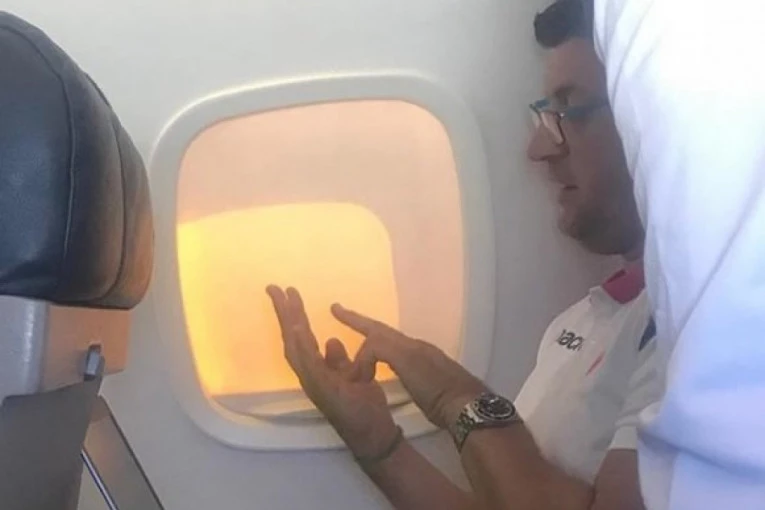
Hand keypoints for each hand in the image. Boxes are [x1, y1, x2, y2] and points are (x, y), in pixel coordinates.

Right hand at [266, 286, 398, 457]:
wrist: (373, 433)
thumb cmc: (363, 407)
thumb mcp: (353, 377)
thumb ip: (339, 360)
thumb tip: (331, 341)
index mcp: (316, 369)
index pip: (300, 337)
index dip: (292, 315)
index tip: (287, 292)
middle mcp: (309, 375)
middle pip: (292, 339)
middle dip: (284, 313)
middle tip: (274, 287)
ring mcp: (313, 383)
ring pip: (296, 348)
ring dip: (289, 323)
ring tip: (284, 301)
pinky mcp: (323, 390)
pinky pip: (309, 364)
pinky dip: (302, 346)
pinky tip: (298, 329)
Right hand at [332, 304, 488, 429]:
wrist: (464, 405)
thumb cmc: (434, 384)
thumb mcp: (406, 361)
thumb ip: (382, 349)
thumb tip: (363, 352)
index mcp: (408, 344)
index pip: (376, 328)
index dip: (354, 319)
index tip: (334, 309)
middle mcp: (415, 348)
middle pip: (383, 333)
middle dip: (361, 325)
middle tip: (341, 313)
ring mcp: (422, 363)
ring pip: (391, 348)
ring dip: (373, 345)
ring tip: (360, 348)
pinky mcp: (426, 381)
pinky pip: (397, 363)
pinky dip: (383, 361)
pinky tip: (384, 369)